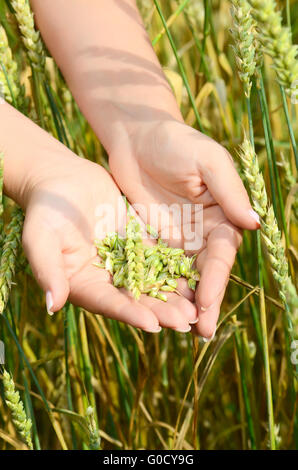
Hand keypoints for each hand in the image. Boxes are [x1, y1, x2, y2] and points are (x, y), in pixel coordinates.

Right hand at [22, 153, 197, 331]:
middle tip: (186, 322)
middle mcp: (107, 278)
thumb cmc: (45, 208)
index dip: (129, 314)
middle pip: (136, 299)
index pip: (108, 303)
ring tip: (197, 307)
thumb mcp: (40, 237)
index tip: (153, 326)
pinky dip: (177, 266)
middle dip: (161, 311)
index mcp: (83, 284)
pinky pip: (161, 256)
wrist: (62, 179)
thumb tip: (52, 306)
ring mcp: (126, 261)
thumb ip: (47, 270)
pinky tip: (197, 273)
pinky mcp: (139, 243)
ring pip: (153, 281)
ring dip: (174, 294)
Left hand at [109, 119, 259, 337]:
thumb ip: (229, 190)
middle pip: (206, 274)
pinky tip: (154, 309)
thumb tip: (254, 223)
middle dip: (204, 302)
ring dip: (183, 304)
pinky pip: (156, 269)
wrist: (137, 138)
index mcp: (222, 217)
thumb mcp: (207, 160)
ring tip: (180, 331)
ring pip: (184, 278)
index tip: (207, 303)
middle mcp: (203, 234)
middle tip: (200, 332)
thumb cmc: (176, 142)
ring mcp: (178, 241)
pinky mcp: (153, 242)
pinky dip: (158, 289)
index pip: (221, 255)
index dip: (216, 279)